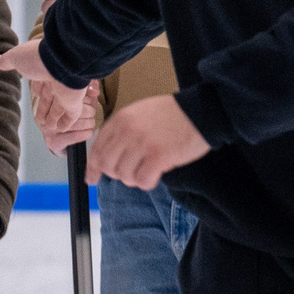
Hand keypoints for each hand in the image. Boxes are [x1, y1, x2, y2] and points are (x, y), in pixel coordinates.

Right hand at [0, 38, 99, 154]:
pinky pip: (71, 116)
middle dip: (44, 107)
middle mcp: (57, 80)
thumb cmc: (39, 57)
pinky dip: (66, 123)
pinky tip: (61, 129)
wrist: (62, 59)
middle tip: (39, 118)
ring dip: (53, 118)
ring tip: (47, 128)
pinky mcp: (74, 102)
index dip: (39, 90)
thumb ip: (7, 61)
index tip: (37, 96)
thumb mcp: (17, 57)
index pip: (41, 83)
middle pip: (49, 97)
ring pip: (59, 108)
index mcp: (45, 69)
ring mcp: (67, 91)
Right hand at [33, 77, 101, 153]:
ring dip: (90, 124)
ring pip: (79, 123)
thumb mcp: (78, 101)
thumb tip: (95, 92)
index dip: (87, 100)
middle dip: (90, 113)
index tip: (89, 104)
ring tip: (90, 123)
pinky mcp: (54, 141)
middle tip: (91, 115)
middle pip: (78, 110)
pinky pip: (77, 136)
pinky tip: (88, 132)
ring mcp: (49, 128)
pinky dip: (87, 133)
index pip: (75, 96)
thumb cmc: (68, 117)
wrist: (56, 140)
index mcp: (51, 100)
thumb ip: (87, 92)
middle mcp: (47, 114)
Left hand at [88, 94, 209, 191]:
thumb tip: (102, 160)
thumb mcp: (139, 115)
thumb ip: (120, 134)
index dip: (93, 168)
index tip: (92, 179)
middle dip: (118, 174)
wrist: (201, 111)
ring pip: (124, 175)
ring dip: (135, 177)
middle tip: (134, 171)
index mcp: (120, 120)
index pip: (97, 150)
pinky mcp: (158, 156)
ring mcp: (142, 144)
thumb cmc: (172, 115)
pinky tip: (157, 173)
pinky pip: (142, 181)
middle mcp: (127, 131)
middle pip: (108, 166)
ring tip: (149, 168)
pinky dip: (148, 182)